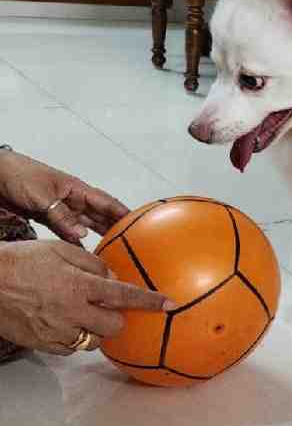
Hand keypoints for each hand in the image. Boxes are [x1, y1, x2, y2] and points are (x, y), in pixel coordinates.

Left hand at [0, 151, 128, 243]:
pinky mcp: (49, 217)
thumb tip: (82, 234)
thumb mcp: (42, 197)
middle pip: (100, 215)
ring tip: (113, 249)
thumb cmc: (18, 175)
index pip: (107, 203)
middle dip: (116, 227)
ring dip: (98, 235)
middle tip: (131, 243)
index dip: (124, 213)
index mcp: (77, 189)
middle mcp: (73, 199)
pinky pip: (68, 231)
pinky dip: (76, 240)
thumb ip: (61, 216)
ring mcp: (62, 209)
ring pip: (86, 224)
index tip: (140, 224)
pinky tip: (84, 250)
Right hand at [0, 240, 174, 354]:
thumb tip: (113, 276)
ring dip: (94, 330)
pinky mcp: (42, 343)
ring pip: (91, 341)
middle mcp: (71, 310)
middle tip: (108, 308)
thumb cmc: (21, 261)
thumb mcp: (60, 250)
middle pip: (113, 326)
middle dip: (116, 319)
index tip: (169, 304)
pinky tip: (64, 323)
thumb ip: (91, 263)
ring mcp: (56, 330)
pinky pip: (68, 348)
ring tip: (84, 315)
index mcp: (79, 285)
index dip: (149, 301)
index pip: (124, 295)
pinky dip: (72, 338)